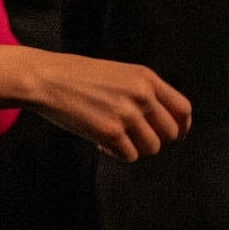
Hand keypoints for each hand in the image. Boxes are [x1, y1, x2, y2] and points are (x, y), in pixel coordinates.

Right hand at [26, 52, 190, 160]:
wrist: (46, 79)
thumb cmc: (77, 76)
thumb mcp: (118, 73)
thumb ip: (141, 91)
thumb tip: (161, 120)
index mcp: (146, 78)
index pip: (182, 108)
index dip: (182, 126)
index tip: (177, 135)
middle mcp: (142, 95)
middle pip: (170, 132)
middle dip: (155, 139)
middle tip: (135, 138)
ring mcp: (127, 114)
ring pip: (152, 147)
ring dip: (135, 148)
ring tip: (115, 139)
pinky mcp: (110, 132)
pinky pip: (129, 156)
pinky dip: (117, 154)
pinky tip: (100, 142)